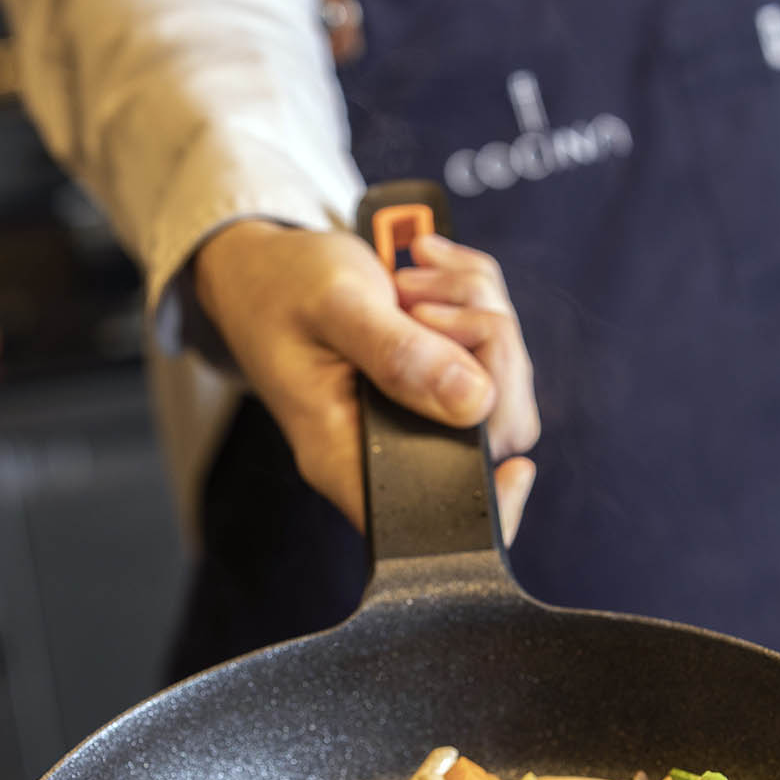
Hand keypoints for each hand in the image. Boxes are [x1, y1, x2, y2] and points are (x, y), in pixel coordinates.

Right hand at [193, 220, 538, 540]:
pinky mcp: (436, 380)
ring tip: (414, 280)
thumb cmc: (280, 290)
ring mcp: (419, 413)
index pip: (436, 514)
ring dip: (479, 312)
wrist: (260, 265)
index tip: (520, 470)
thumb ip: (398, 355)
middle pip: (493, 429)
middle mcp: (389, 447)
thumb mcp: (334, 308)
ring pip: (502, 382)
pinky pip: (492, 348)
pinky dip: (475, 300)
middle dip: (488, 349)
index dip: (493, 502)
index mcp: (347, 455)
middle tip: (422, 300)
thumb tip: (472, 400)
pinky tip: (429, 276)